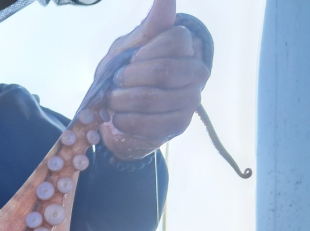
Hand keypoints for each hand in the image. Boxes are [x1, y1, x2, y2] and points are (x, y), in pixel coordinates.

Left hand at [96, 2, 210, 159]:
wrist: (123, 109)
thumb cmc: (128, 71)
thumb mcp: (133, 46)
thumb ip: (151, 25)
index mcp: (187, 46)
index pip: (174, 41)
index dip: (142, 53)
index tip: (128, 61)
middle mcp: (197, 72)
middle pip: (163, 71)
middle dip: (128, 79)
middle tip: (114, 83)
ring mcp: (191, 100)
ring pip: (152, 99)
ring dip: (122, 101)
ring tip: (113, 101)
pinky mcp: (179, 125)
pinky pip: (149, 124)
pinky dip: (125, 121)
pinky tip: (119, 118)